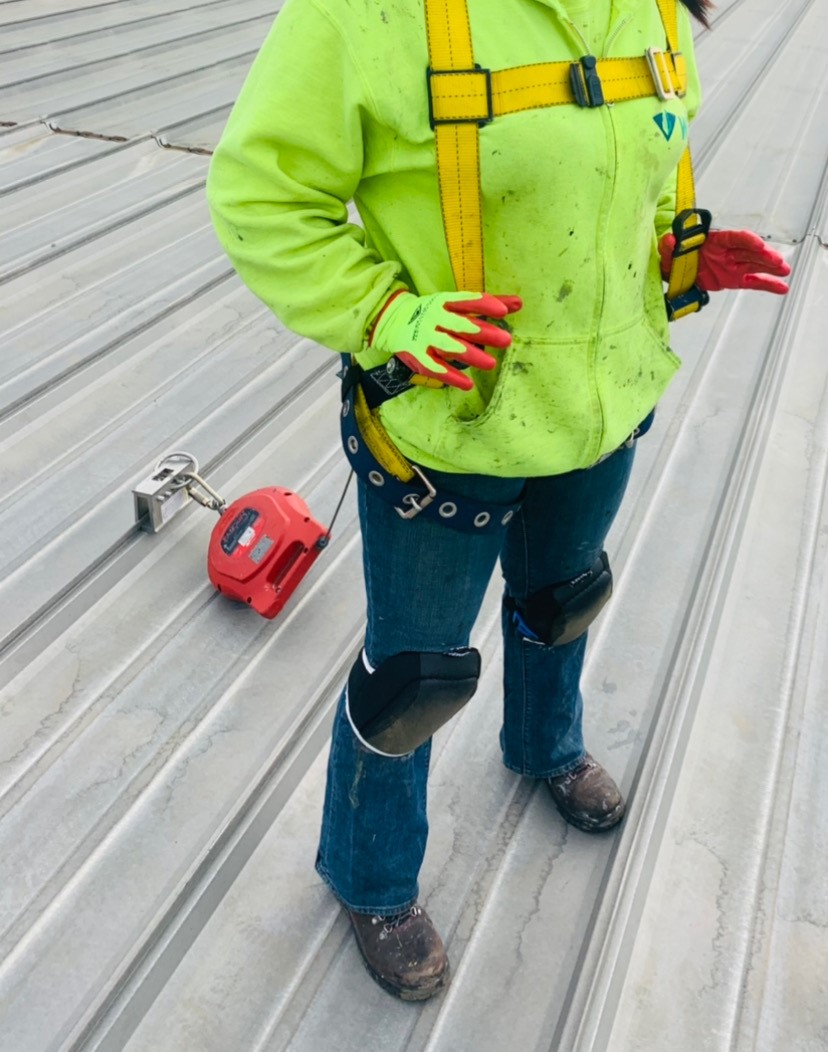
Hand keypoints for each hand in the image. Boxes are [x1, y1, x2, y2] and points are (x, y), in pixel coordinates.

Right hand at [370, 290, 521, 390]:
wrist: (393, 320)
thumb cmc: (434, 312)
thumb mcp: (455, 303)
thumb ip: (487, 305)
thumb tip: (519, 303)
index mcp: (444, 302)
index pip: (466, 301)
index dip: (484, 305)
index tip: (503, 311)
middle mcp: (434, 317)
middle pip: (461, 325)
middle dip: (483, 332)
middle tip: (506, 340)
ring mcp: (424, 337)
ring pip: (449, 346)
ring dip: (470, 355)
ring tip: (491, 364)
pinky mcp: (418, 355)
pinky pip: (435, 367)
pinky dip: (451, 376)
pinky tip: (468, 385)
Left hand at [659, 229, 790, 293]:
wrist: (675, 272)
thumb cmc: (676, 258)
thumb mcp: (669, 252)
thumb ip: (669, 247)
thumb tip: (669, 240)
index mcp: (715, 241)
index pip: (734, 238)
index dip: (747, 240)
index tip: (758, 244)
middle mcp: (728, 252)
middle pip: (749, 252)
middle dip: (764, 256)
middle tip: (777, 262)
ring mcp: (733, 266)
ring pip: (755, 265)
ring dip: (771, 268)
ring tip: (785, 271)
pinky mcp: (734, 279)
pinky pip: (753, 281)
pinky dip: (768, 284)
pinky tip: (782, 287)